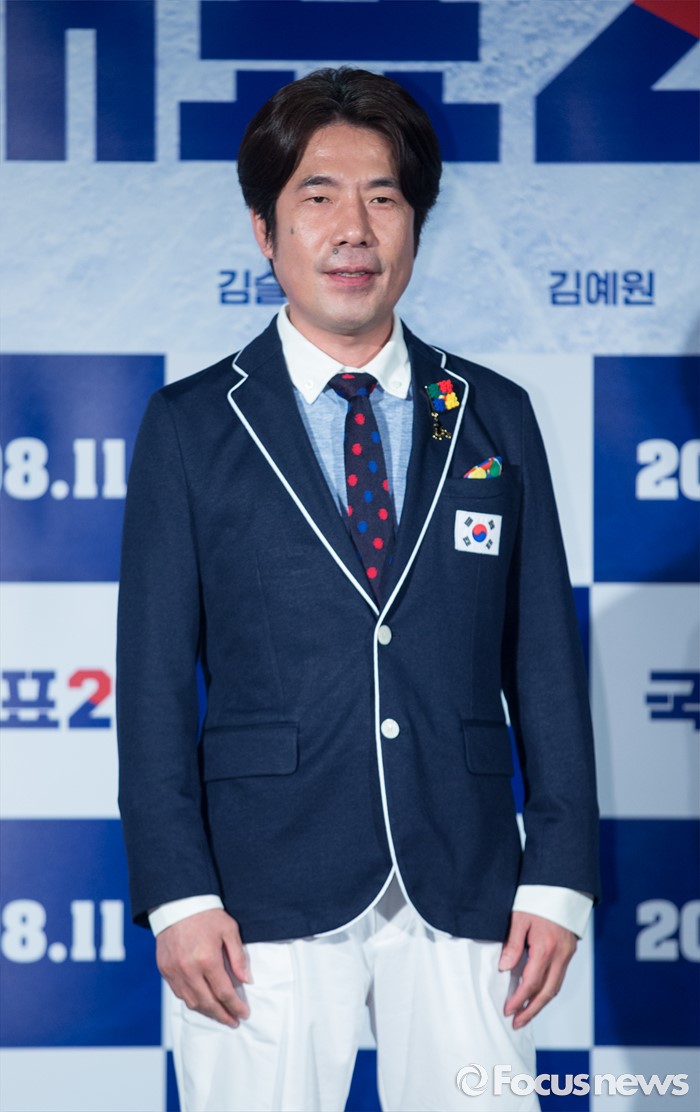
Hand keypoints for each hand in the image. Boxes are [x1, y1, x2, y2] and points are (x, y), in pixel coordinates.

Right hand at [156, 908, 251, 1027]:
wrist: (177, 903)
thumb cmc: (206, 915)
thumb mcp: (229, 930)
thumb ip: (238, 957)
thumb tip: (246, 980)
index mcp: (207, 959)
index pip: (224, 992)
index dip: (235, 1006)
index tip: (244, 1014)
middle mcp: (189, 970)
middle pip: (207, 1003)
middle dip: (222, 1015)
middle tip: (233, 1021)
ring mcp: (174, 971)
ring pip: (191, 1002)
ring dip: (206, 1012)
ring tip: (219, 1015)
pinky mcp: (165, 970)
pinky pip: (179, 994)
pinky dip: (192, 1001)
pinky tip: (202, 1002)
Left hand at [499, 911, 576, 1028]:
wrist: (561, 886)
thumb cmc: (537, 900)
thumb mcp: (519, 918)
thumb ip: (512, 945)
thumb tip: (505, 969)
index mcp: (546, 948)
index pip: (531, 983)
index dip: (519, 999)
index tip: (508, 1010)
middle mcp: (560, 955)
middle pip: (547, 992)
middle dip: (531, 1010)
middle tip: (517, 1022)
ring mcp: (567, 955)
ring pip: (555, 987)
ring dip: (540, 1003)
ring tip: (526, 1014)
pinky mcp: (569, 952)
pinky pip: (559, 978)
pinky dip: (548, 990)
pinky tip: (537, 995)